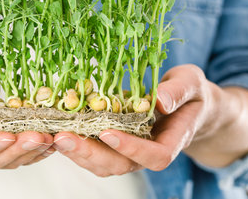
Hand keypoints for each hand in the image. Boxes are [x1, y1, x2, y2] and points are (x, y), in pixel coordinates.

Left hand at [52, 64, 247, 175]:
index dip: (132, 148)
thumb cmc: (192, 92)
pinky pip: (96, 151)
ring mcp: (130, 150)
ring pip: (103, 163)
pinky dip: (77, 145)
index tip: (108, 133)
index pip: (154, 155)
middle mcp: (148, 151)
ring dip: (78, 153)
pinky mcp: (116, 143)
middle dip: (90, 154)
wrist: (189, 104)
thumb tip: (159, 101)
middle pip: (120, 165)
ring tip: (54, 136)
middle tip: (63, 137)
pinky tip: (57, 132)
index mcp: (172, 141)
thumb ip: (178, 92)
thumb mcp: (191, 82)